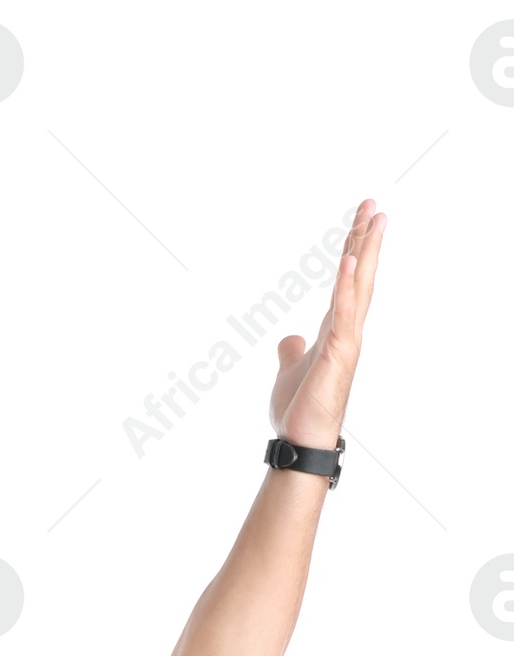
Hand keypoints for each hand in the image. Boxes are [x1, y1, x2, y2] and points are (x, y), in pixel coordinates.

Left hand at [269, 197, 385, 451]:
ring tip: (374, 219)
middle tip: (374, 205)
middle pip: (359, 276)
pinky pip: (342, 314)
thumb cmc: (298, 411)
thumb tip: (290, 338)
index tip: (362, 219)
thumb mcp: (290, 370)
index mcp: (335, 330)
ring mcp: (345, 341)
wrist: (299, 442)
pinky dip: (345, 287)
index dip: (354, 250)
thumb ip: (292, 350)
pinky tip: (348, 260)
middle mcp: (346, 330)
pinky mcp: (338, 354)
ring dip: (366, 253)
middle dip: (367, 240)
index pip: (347, 281)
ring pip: (359, 288)